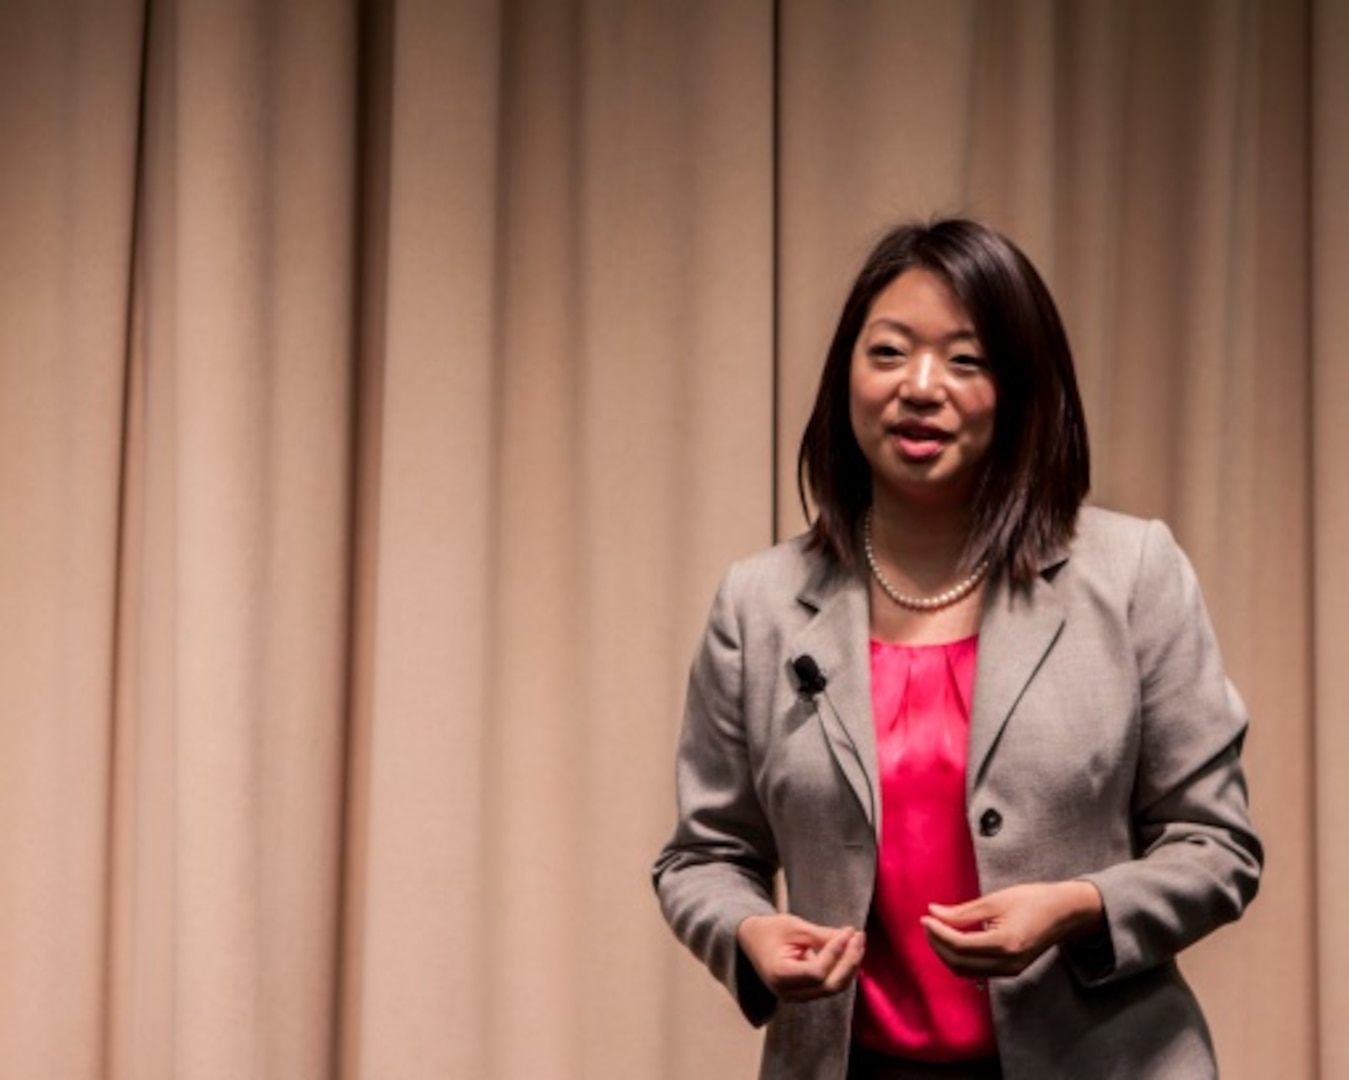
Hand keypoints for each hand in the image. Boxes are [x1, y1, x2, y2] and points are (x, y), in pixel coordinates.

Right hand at [736, 913, 865, 1001]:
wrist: (751, 940)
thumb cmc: (770, 930)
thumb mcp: (795, 927)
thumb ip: (822, 935)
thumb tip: (850, 937)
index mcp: (780, 975)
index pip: (817, 973)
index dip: (836, 953)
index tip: (848, 931)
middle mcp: (788, 993)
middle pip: (830, 986)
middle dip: (849, 961)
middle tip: (859, 935)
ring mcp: (796, 997)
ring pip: (833, 988)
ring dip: (850, 966)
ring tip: (858, 940)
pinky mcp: (804, 994)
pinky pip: (829, 985)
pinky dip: (842, 969)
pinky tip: (850, 951)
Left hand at [920, 881, 1103, 977]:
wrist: (1064, 913)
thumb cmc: (1033, 899)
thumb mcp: (995, 900)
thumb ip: (962, 911)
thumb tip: (933, 912)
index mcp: (1004, 944)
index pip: (959, 946)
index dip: (938, 933)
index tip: (925, 918)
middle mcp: (1007, 963)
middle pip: (959, 963)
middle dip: (938, 944)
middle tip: (927, 923)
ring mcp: (1010, 971)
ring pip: (966, 971)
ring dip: (947, 953)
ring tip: (937, 930)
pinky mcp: (1011, 971)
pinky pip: (977, 971)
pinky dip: (961, 958)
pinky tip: (954, 939)